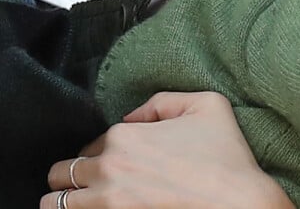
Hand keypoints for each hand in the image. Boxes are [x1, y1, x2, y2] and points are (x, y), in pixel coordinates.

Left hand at [40, 92, 291, 208]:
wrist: (244, 208)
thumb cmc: (229, 160)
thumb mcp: (207, 106)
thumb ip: (162, 101)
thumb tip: (133, 117)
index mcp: (123, 136)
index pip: (87, 148)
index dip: (97, 158)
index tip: (112, 168)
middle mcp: (108, 169)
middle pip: (61, 174)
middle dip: (68, 180)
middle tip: (83, 189)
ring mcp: (107, 203)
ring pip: (55, 204)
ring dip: (62, 203)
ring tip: (74, 206)